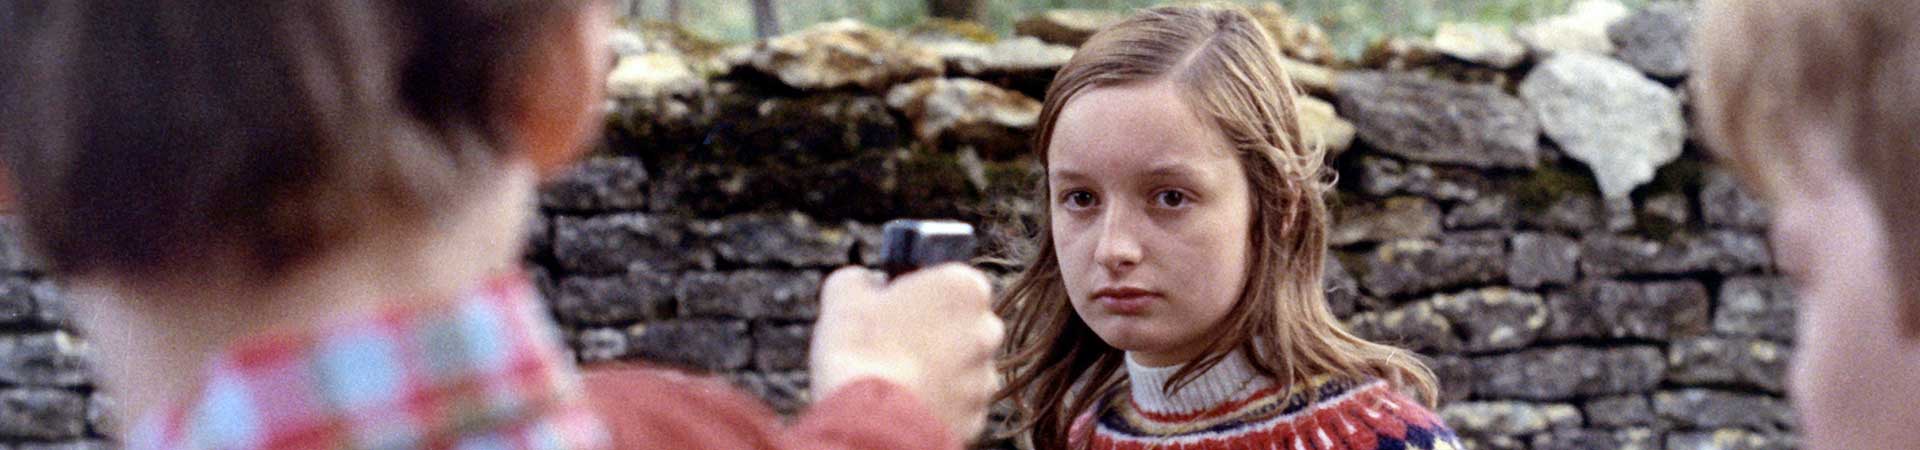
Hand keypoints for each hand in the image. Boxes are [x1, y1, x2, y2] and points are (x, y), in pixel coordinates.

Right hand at [811, 264, 1004, 440]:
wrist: (871, 421)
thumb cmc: (861, 348)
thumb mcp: (844, 293)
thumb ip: (863, 278)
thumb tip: (867, 283)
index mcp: (965, 287)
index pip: (952, 281)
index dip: (921, 292)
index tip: (896, 307)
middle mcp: (986, 330)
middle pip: (963, 324)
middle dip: (935, 331)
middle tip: (894, 342)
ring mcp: (985, 377)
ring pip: (962, 366)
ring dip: (938, 369)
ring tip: (896, 378)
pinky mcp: (978, 416)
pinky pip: (958, 403)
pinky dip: (937, 402)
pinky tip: (907, 402)